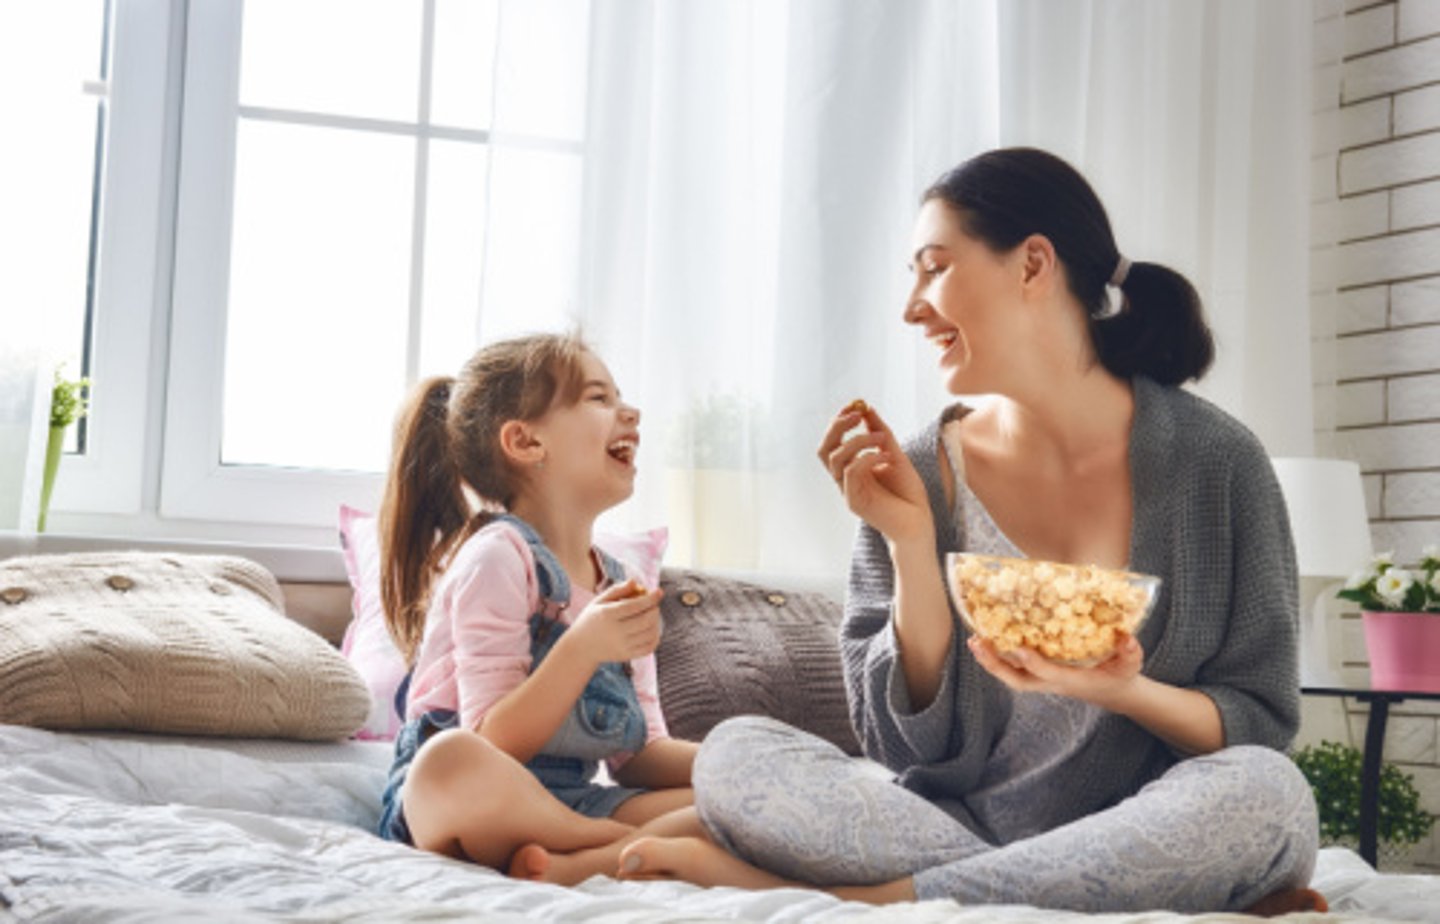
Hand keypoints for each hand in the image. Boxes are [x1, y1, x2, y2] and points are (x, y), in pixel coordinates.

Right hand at [562, 580, 662, 666]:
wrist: (581, 648)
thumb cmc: (591, 620)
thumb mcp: (598, 602)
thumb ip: (616, 590)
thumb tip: (634, 581)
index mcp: (607, 615)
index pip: (635, 606)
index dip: (650, 598)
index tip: (659, 591)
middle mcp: (615, 631)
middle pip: (645, 620)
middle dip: (655, 609)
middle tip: (654, 605)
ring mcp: (622, 646)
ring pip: (649, 633)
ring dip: (656, 623)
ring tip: (652, 616)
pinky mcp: (626, 656)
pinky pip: (648, 648)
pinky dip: (655, 638)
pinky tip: (652, 630)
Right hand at [817, 401, 933, 546]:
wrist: (919, 524)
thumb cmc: (908, 494)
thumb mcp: (895, 455)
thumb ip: (880, 433)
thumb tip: (867, 409)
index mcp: (851, 469)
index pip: (833, 442)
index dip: (838, 422)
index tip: (853, 405)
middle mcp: (845, 480)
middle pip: (824, 449)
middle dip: (837, 428)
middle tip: (856, 415)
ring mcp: (848, 491)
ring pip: (835, 459)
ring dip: (858, 441)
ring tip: (881, 438)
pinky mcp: (854, 502)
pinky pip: (851, 472)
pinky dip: (867, 457)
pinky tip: (885, 456)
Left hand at [966, 632, 1143, 708]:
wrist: (1113, 692)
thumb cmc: (1120, 675)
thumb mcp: (1130, 664)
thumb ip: (1130, 652)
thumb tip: (1127, 638)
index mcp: (1071, 680)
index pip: (1048, 673)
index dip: (1033, 663)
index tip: (1019, 648)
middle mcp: (1052, 683)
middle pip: (1017, 681)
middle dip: (996, 665)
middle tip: (979, 644)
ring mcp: (1043, 681)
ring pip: (1010, 677)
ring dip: (990, 661)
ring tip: (974, 641)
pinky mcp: (1039, 675)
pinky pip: (1013, 670)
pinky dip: (997, 658)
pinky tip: (985, 642)